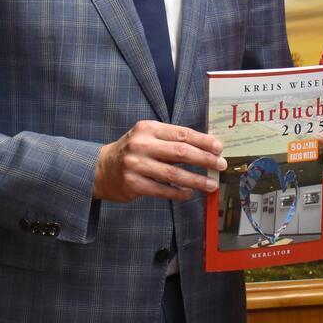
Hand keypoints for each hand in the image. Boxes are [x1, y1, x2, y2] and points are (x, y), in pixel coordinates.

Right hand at [93, 120, 225, 201]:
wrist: (101, 169)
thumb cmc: (133, 152)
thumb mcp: (148, 137)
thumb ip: (172, 141)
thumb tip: (207, 149)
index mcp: (148, 129)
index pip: (182, 133)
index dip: (203, 141)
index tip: (219, 148)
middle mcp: (141, 145)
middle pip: (180, 152)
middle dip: (204, 159)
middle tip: (220, 165)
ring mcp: (136, 165)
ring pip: (174, 174)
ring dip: (196, 180)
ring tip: (211, 184)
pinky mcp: (133, 184)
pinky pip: (163, 190)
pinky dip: (180, 193)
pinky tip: (190, 193)